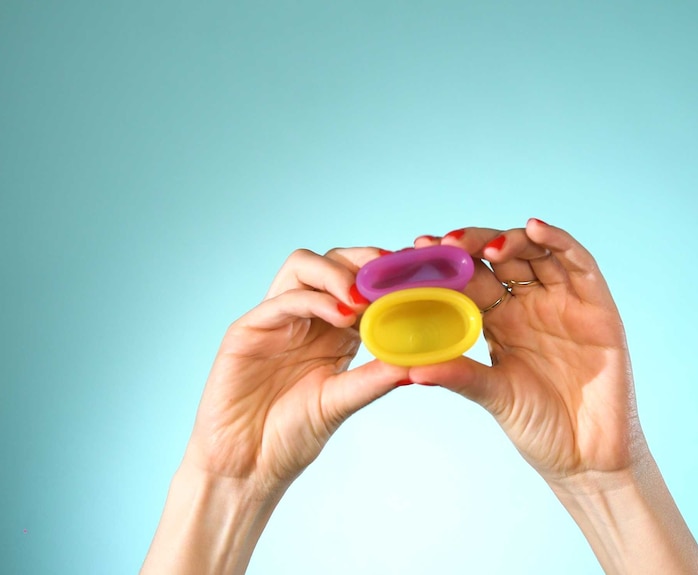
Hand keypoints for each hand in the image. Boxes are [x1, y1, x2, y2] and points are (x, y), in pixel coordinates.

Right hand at [184, 246, 408, 495]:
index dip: (386, 273)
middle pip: (333, 261)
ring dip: (336, 273)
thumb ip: (375, 377)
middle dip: (364, 260)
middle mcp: (306, 317)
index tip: (417, 276)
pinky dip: (313, 300)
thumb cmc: (291, 436)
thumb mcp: (342, 402)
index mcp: (333, 330)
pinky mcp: (248, 329)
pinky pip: (281, 300)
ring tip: (361, 299)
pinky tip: (340, 316)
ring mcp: (276, 319)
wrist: (246, 467)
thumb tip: (419, 360)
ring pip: (302, 267)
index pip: (360, 281)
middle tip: (390, 275)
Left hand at [410, 220, 644, 486]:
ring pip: (536, 253)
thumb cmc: (539, 427)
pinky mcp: (596, 306)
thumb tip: (407, 367)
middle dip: (471, 246)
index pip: (470, 279)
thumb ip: (458, 375)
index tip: (416, 252)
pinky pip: (578, 264)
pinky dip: (558, 241)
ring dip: (510, 240)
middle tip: (445, 245)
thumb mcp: (493, 395)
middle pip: (500, 258)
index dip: (446, 264)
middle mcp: (530, 305)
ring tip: (484, 246)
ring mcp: (563, 302)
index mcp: (500, 322)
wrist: (588, 457)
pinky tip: (534, 229)